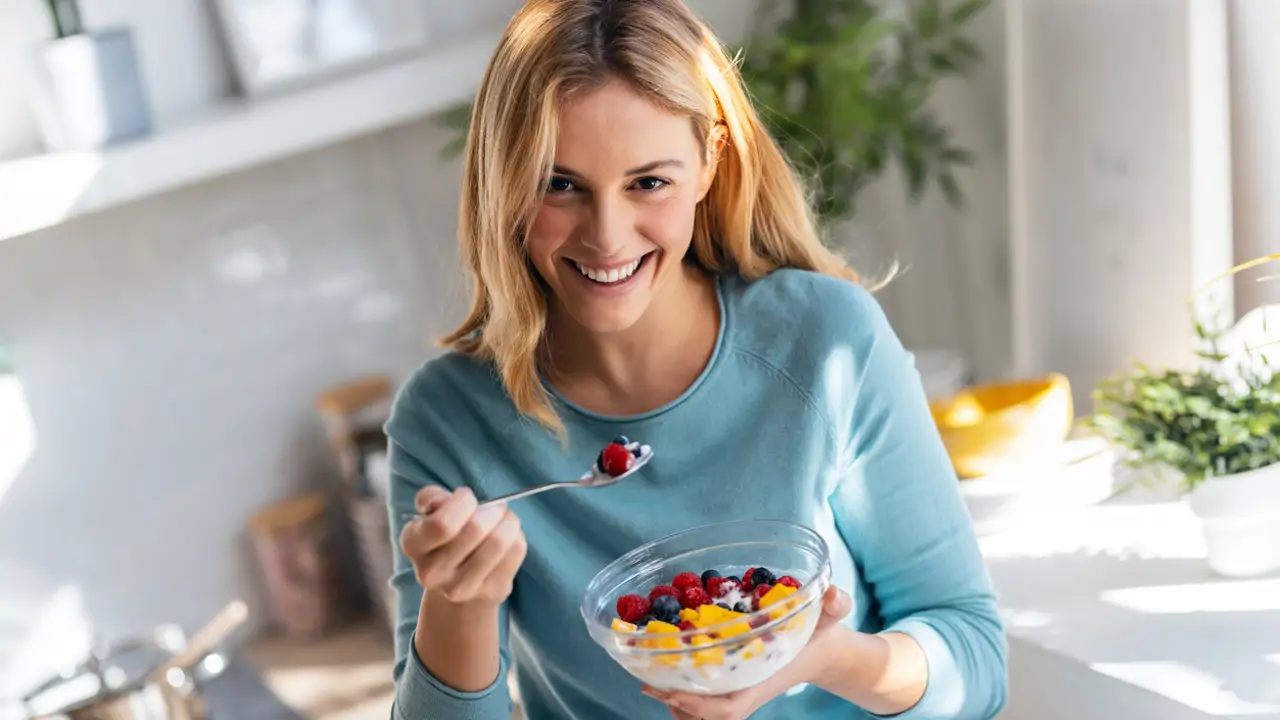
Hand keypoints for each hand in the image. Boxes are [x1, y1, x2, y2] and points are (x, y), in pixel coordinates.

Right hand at [400, 486, 526, 605]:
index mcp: (412, 545)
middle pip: (476, 529)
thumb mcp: (431, 513)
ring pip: (499, 541)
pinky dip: (517, 536)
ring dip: (508, 521)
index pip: (442, 524)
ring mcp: (462, 588)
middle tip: (494, 508)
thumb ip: (432, 498)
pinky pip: (516, 551)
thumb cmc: (446, 537)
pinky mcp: (491, 592)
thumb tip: (443, 500)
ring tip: (504, 519)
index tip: (467, 498)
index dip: (463, 502)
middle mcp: (431, 573)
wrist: (457, 582)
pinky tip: (508, 538)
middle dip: (491, 509)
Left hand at [643, 586, 852, 719]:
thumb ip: (835, 606)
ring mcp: (740, 692)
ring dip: (676, 700)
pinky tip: (666, 674)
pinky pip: (704, 700)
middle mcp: (748, 691)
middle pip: (707, 715)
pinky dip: (683, 693)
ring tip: (651, 679)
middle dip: (677, 704)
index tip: (671, 692)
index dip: (698, 704)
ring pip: (702, 712)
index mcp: (763, 680)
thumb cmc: (821, 637)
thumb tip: (834, 594)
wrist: (824, 653)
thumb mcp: (829, 619)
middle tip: (649, 682)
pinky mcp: (733, 686)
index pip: (728, 708)